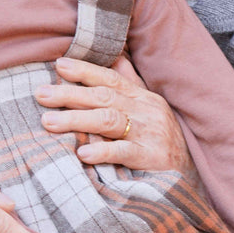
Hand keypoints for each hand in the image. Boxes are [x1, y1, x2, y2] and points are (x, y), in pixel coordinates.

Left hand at [37, 56, 192, 171]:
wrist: (193, 175)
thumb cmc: (162, 140)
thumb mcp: (149, 107)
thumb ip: (130, 82)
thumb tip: (115, 57)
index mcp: (142, 97)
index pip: (110, 78)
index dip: (85, 70)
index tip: (58, 65)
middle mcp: (146, 111)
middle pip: (104, 97)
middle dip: (70, 94)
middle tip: (40, 94)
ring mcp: (150, 134)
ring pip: (109, 120)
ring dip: (76, 120)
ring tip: (48, 122)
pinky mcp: (153, 159)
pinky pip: (125, 153)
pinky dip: (103, 151)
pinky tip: (82, 153)